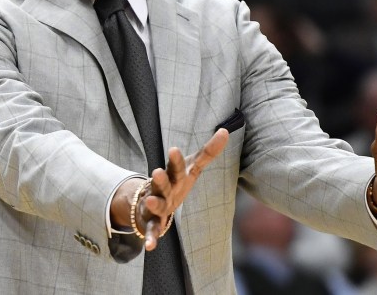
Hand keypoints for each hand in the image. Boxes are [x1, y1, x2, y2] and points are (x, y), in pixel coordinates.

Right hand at [112, 128, 228, 249]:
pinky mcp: (153, 221)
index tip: (173, 149)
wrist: (150, 200)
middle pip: (162, 183)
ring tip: (151, 201)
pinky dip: (151, 237)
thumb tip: (226, 131)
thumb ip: (208, 152)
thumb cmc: (177, 181)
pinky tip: (151, 246)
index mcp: (174, 175)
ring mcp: (157, 204)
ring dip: (154, 203)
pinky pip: (152, 230)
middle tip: (157, 171)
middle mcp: (163, 188)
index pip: (176, 166)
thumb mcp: (193, 167)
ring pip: (156, 204)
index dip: (175, 159)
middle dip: (160, 178)